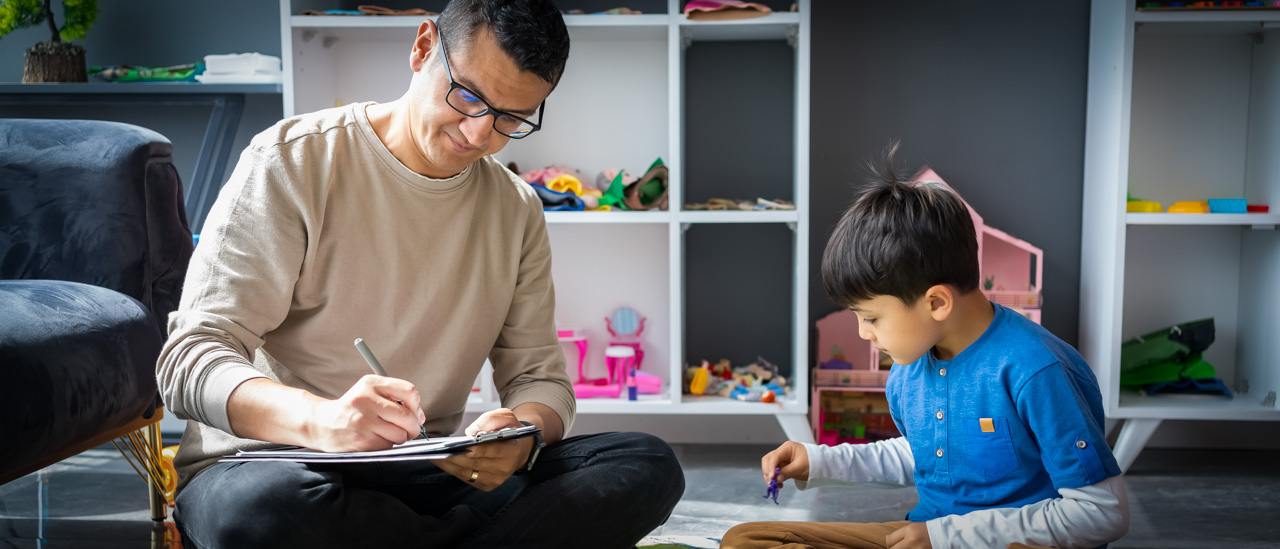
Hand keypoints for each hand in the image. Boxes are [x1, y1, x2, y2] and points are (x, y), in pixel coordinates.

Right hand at [306, 374, 424, 451]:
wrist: (321, 424)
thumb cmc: (352, 409)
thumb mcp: (369, 392)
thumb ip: (394, 398)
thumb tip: (420, 416)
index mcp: (371, 384)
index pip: (409, 391)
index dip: (416, 405)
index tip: (414, 412)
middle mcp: (366, 400)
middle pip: (407, 416)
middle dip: (413, 427)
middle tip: (410, 429)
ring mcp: (363, 421)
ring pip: (400, 434)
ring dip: (400, 437)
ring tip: (388, 433)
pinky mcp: (361, 440)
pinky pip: (388, 445)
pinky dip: (387, 445)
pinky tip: (376, 438)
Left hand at [435, 408, 532, 491]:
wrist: (520, 448)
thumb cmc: (511, 431)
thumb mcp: (506, 416)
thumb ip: (490, 420)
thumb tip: (471, 432)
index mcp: (512, 450)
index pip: (490, 450)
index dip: (472, 449)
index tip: (455, 445)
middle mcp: (504, 468)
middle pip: (474, 463)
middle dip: (453, 456)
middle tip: (436, 449)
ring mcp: (495, 479)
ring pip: (467, 473)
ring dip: (448, 465)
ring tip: (434, 455)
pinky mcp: (487, 486)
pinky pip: (466, 478)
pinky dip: (453, 470)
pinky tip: (442, 461)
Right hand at [761, 441, 809, 486]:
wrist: (817, 464)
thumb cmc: (811, 461)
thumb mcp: (801, 467)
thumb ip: (788, 472)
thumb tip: (777, 479)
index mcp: (787, 448)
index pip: (774, 456)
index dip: (771, 467)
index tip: (771, 477)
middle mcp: (781, 452)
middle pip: (768, 460)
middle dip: (768, 472)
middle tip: (771, 483)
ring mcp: (780, 459)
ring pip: (768, 466)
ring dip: (769, 476)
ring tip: (776, 485)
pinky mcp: (781, 466)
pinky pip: (774, 472)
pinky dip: (774, 479)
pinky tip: (779, 484)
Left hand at [886, 522, 930, 548]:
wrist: (946, 534)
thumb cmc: (928, 531)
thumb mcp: (913, 528)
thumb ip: (900, 533)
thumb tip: (886, 539)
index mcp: (909, 531)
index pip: (890, 541)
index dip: (889, 545)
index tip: (892, 546)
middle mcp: (912, 541)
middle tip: (900, 548)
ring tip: (908, 548)